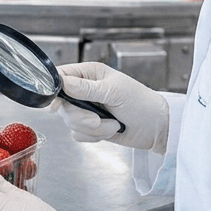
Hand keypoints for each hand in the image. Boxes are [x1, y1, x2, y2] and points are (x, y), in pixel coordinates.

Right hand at [51, 62, 169, 152]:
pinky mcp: (90, 127)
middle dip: (80, 117)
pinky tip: (110, 130)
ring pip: (70, 122)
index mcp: (89, 74)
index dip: (55, 91)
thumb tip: (63, 83)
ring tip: (113, 124)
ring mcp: (86, 109)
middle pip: (63, 105)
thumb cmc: (140, 102)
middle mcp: (84, 90)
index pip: (61, 77)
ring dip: (93, 128)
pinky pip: (78, 134)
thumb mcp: (114, 91)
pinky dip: (94, 136)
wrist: (155, 127)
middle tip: (97, 119)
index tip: (57, 105)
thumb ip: (87, 88)